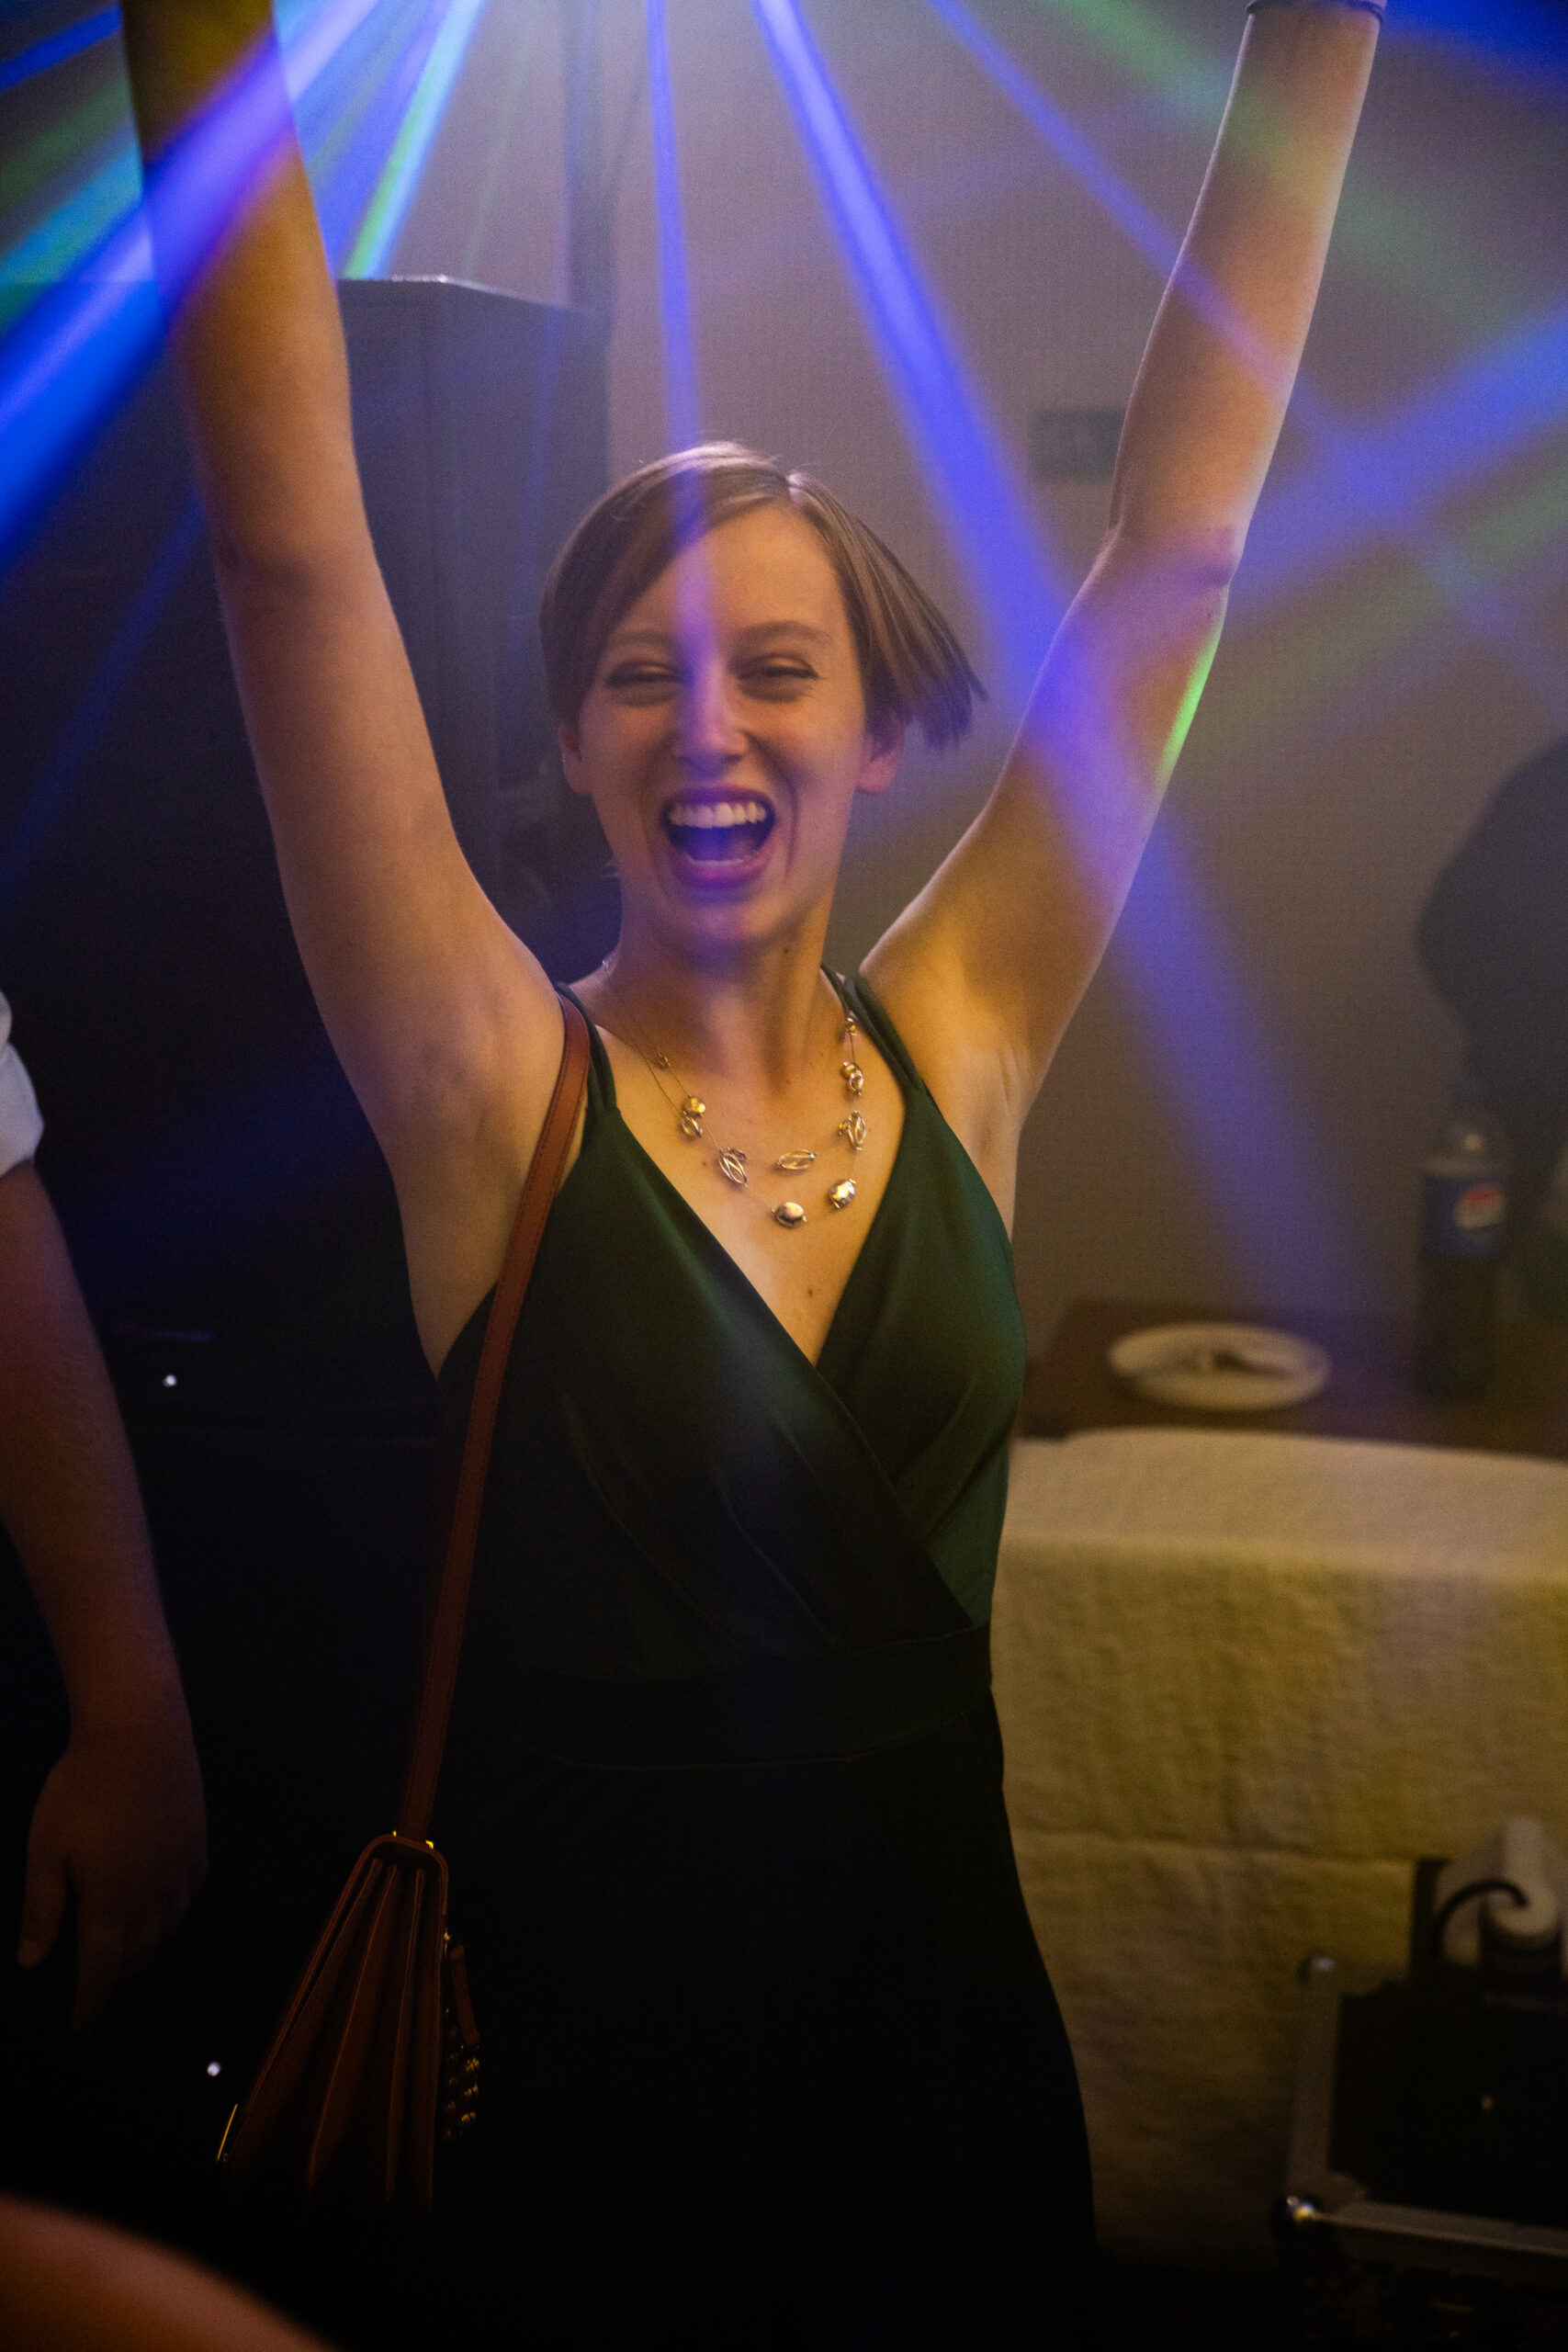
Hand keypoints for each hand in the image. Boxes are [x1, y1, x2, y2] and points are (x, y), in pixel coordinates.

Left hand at [17, 1700, 207, 2031]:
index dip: (91, 2003)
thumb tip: (33, 1963)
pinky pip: (191, 1890)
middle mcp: (152, 1894)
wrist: (140, 1733)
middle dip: (119, 1977)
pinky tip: (166, 1901)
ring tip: (131, 1950)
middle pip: (140, 1953)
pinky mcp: (196, 1840)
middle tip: (100, 1986)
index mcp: (111, 1902)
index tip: (82, 2026)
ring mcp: (180, 1867)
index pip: (102, 1970)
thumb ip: (41, 1909)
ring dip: (149, 1947)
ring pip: (170, 1926)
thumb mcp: (46, 1848)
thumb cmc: (82, 1788)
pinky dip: (176, 1909)